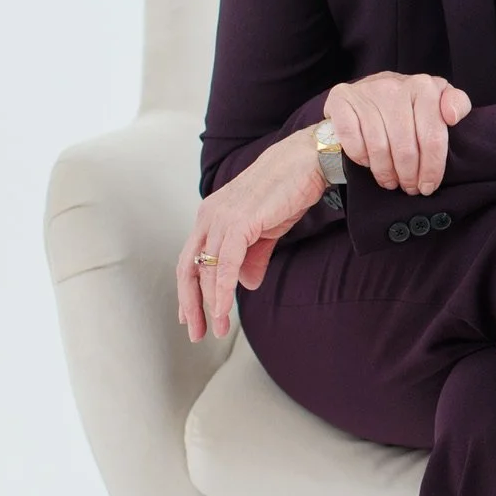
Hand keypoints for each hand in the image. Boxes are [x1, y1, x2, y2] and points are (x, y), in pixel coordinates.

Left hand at [177, 132, 327, 341]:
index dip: (189, 290)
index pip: (191, 259)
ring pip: (204, 269)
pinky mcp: (238, 222)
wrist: (307, 161)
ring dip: (209, 304)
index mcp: (212, 216)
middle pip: (188, 268)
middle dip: (190, 303)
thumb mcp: (265, 230)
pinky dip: (221, 290)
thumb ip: (253, 257)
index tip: (191, 316)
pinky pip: (223, 264)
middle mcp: (208, 216)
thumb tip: (247, 284)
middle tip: (196, 333)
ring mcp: (220, 218)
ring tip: (216, 329)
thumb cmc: (288, 189)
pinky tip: (223, 309)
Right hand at [323, 71, 472, 196]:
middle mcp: (394, 86)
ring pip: (379, 148)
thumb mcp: (437, 99)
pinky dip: (361, 158)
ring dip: (386, 173)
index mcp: (424, 86)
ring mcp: (366, 92)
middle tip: (410, 188)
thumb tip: (452, 116)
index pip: (433, 137)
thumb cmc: (408, 104)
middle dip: (409, 176)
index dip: (432, 168)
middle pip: (406, 148)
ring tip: (391, 181)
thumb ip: (457, 104)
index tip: (429, 185)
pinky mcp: (341, 101)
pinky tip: (368, 163)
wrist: (368, 91)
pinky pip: (353, 141)